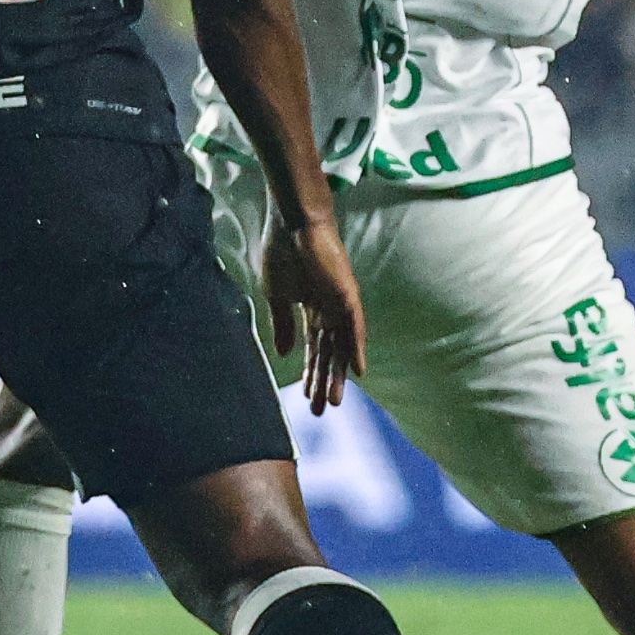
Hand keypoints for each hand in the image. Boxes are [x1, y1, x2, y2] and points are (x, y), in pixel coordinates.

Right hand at [260, 212, 367, 414]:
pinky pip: (354, 326)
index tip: (306, 397)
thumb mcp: (277, 295)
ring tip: (335, 401)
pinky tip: (358, 370)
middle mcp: (329, 309)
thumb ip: (283, 324)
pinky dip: (356, 348)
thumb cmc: (282, 251)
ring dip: (338, 374)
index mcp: (311, 308)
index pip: (312, 348)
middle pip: (328, 353)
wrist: (291, 223)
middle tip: (323, 410)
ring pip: (341, 346)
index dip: (310, 373)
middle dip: (324, 382)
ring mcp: (340, 303)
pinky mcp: (347, 294)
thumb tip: (285, 353)